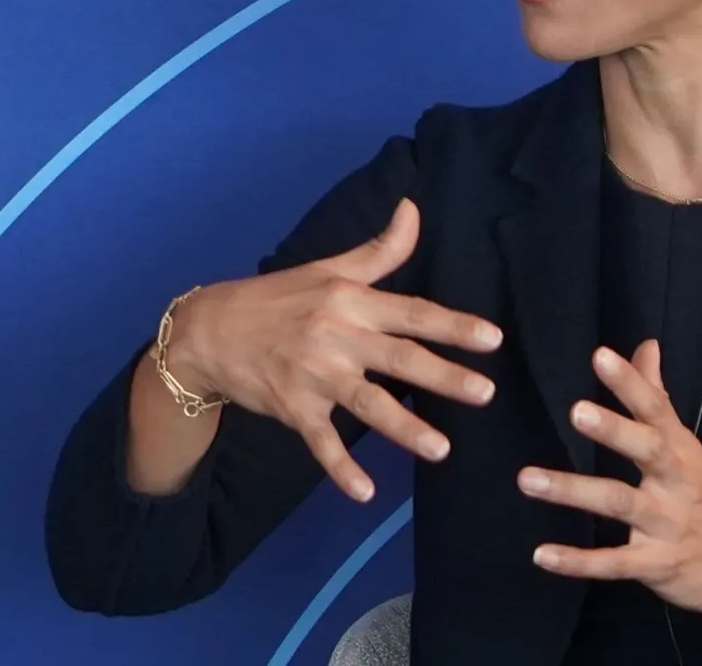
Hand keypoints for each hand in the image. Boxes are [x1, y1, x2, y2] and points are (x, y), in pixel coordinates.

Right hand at [171, 198, 502, 501]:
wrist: (209, 330)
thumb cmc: (278, 298)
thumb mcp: (328, 268)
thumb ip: (379, 250)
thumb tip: (414, 209)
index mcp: (351, 301)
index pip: (412, 312)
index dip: (453, 325)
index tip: (492, 339)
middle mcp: (337, 336)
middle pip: (399, 359)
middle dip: (444, 377)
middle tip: (485, 393)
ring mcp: (314, 376)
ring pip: (366, 403)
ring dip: (404, 427)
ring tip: (440, 449)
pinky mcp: (293, 408)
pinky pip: (321, 442)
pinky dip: (341, 469)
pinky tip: (366, 493)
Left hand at [517, 341, 701, 632]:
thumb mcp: (687, 447)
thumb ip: (658, 397)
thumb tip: (646, 345)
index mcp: (680, 449)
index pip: (656, 408)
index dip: (630, 383)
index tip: (600, 356)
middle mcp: (677, 482)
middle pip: (647, 450)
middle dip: (614, 430)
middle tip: (576, 411)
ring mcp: (667, 524)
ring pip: (620, 503)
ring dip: (574, 491)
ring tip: (528, 480)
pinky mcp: (656, 564)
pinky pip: (614, 563)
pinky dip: (578, 561)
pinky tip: (542, 555)